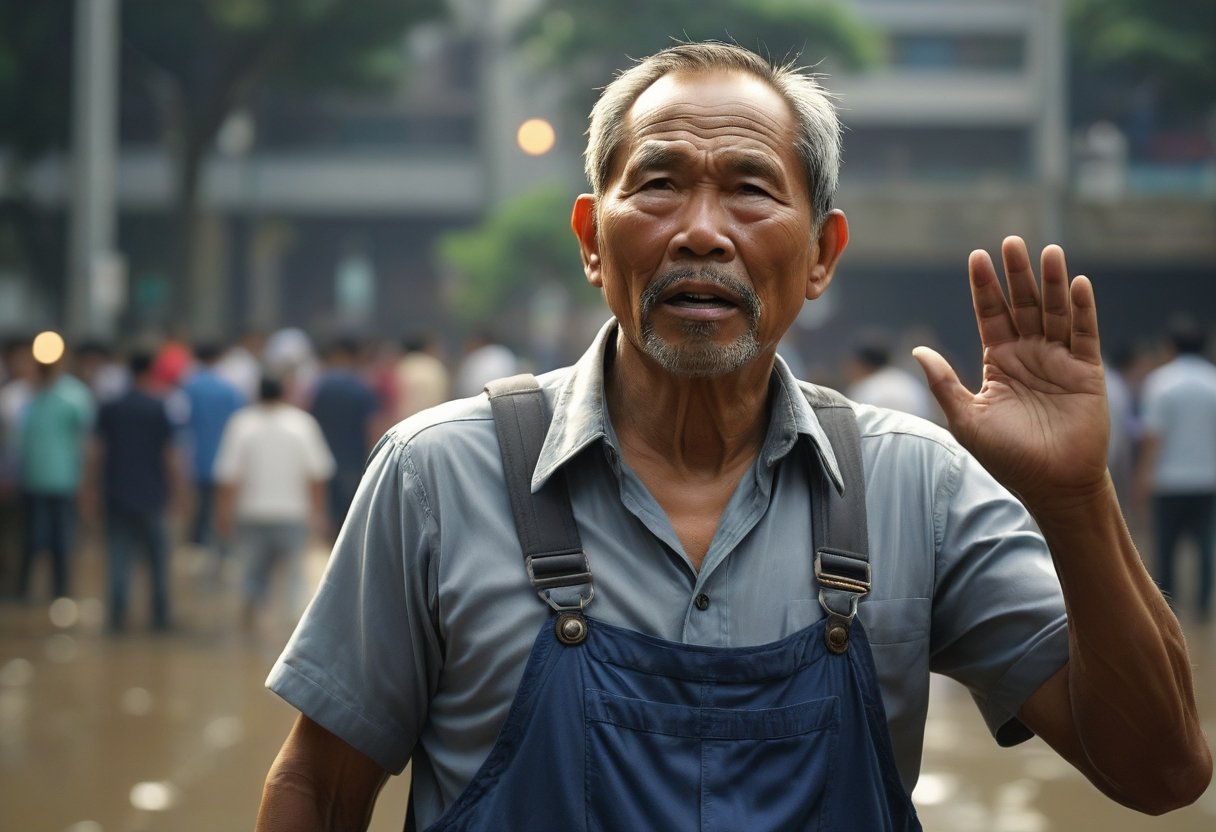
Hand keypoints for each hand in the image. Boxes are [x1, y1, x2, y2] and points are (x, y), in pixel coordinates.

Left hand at [913, 237, 1109, 508]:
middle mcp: (1029, 354)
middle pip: (1023, 305)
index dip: (985, 287)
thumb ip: (944, 382)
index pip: (990, 314)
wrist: (1050, 484)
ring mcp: (1059, 360)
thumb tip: (918, 350)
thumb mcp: (966, 418)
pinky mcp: (1086, 371)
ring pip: (1055, 312)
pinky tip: (1077, 284)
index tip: (977, 256)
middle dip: (1017, 274)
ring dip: (1053, 283)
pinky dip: (1082, 309)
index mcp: (999, 361)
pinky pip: (1085, 334)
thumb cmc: (1007, 456)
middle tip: (1011, 242)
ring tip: (1049, 252)